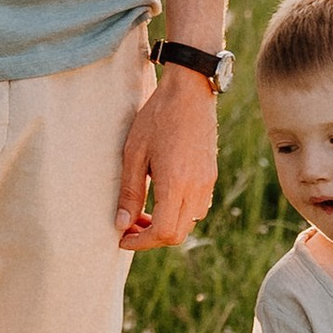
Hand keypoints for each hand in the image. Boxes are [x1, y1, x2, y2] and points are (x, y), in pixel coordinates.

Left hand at [116, 60, 220, 249]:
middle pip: (177, 234)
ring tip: (143, 211)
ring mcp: (207, 181)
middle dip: (152, 237)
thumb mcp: (134, 153)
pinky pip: (197, 206)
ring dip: (166, 225)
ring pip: (189, 222)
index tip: (122, 237)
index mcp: (176, 184)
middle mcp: (196, 188)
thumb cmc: (157, 117)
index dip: (140, 242)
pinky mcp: (210, 174)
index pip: (162, 232)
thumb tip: (122, 224)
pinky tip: (162, 195)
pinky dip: (179, 212)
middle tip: (130, 225)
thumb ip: (129, 191)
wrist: (190, 90)